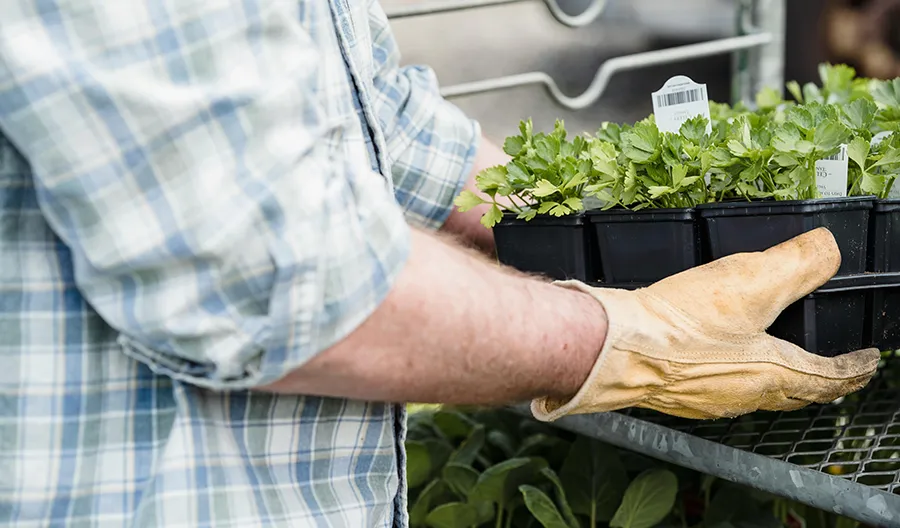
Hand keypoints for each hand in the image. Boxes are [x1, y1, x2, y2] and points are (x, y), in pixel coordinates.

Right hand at [532, 228, 880, 420]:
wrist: (616, 347)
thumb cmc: (680, 323)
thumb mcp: (751, 280)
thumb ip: (799, 261)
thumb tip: (827, 249)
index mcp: (772, 374)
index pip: (829, 378)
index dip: (855, 369)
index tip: (869, 364)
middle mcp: (743, 394)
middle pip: (793, 396)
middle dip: (817, 386)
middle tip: (829, 377)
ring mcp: (707, 400)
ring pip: (755, 397)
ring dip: (776, 386)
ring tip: (777, 372)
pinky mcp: (674, 395)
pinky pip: (717, 393)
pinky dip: (732, 382)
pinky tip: (716, 366)